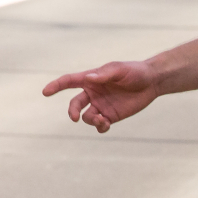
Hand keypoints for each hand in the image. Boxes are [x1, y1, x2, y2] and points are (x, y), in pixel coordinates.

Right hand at [42, 61, 159, 132]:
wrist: (151, 82)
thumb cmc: (134, 71)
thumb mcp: (119, 70)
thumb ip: (104, 75)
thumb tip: (89, 79)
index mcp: (91, 79)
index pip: (68, 82)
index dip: (56, 86)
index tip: (45, 92)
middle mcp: (93, 93)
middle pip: (75, 104)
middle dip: (72, 111)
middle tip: (74, 117)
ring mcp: (101, 105)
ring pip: (87, 117)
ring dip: (90, 120)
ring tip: (102, 120)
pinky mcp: (112, 116)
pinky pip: (100, 125)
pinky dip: (100, 127)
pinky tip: (106, 124)